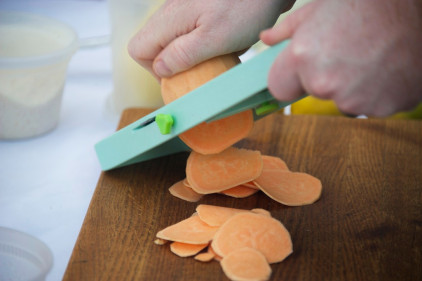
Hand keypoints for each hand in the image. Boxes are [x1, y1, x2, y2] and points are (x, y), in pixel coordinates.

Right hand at [128, 0, 293, 78]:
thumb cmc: (246, 6)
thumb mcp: (214, 39)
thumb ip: (182, 55)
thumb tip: (160, 69)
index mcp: (168, 18)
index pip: (138, 50)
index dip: (153, 70)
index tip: (178, 78)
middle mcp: (171, 12)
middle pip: (155, 46)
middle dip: (175, 63)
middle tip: (200, 70)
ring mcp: (186, 10)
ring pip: (174, 41)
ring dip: (192, 55)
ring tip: (217, 55)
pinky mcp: (201, 10)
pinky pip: (193, 34)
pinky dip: (206, 44)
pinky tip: (227, 44)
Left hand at [261, 0, 421, 116]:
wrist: (417, 6)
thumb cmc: (364, 3)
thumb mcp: (317, 9)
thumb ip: (286, 30)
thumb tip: (265, 39)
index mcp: (302, 58)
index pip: (278, 89)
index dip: (289, 78)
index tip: (301, 69)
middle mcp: (324, 84)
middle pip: (313, 93)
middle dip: (323, 78)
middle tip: (345, 52)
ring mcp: (355, 99)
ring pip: (343, 101)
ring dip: (352, 87)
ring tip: (369, 57)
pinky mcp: (383, 107)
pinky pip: (371, 105)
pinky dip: (377, 92)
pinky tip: (385, 68)